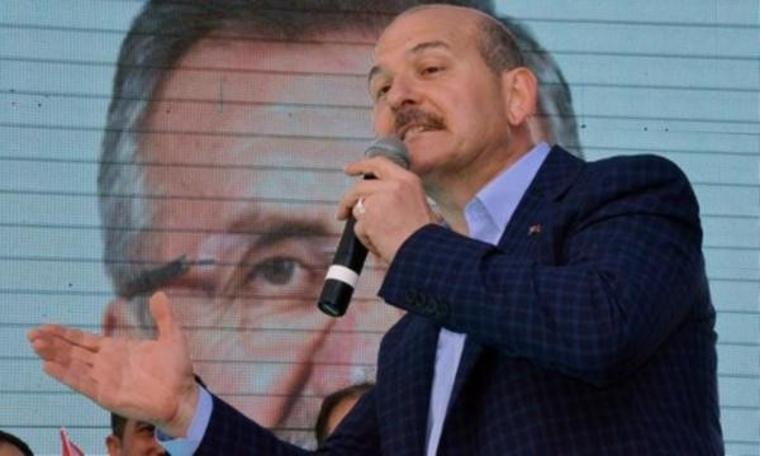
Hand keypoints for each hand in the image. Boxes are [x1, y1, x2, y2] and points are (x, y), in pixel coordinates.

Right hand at [27, 292, 197, 436]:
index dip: (65, 333)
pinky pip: (83, 384)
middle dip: (53, 342)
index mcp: (116, 350)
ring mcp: (105, 379)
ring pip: (74, 365)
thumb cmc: (176, 370)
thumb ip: (164, 316)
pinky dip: (67, 375)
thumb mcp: (171, 337)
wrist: (183, 396)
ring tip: (36, 344)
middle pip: (73, 351)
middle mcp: (106, 364)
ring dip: (55, 355)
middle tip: (31, 333)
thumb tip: (159, 294)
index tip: (45, 326)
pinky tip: (49, 367)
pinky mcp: (107, 395)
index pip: (84, 340)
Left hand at [337, 156, 437, 262]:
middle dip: (347, 201)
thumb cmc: (423, 236)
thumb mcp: (417, 204)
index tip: (349, 169)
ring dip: (365, 226)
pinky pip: (359, 228)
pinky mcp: (369, 217)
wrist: (424, 252)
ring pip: (358, 210)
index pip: (379, 163)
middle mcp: (393, 185)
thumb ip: (396, 194)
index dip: (361, 165)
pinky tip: (382, 244)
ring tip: (383, 238)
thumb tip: (371, 198)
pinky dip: (366, 239)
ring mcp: (379, 200)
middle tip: (342, 213)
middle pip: (359, 188)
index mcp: (408, 180)